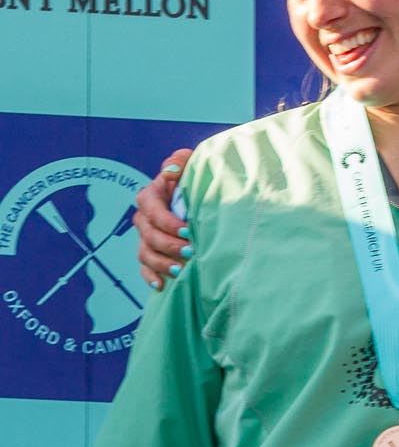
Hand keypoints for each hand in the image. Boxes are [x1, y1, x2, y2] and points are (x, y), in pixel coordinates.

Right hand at [136, 149, 193, 288]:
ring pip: (145, 253)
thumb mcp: (193, 165)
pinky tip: (162, 286)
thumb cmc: (199, 180)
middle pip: (148, 234)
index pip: (151, 209)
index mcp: (152, 195)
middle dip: (167, 245)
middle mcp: (145, 217)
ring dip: (161, 263)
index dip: (166, 221)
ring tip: (180, 270)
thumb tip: (171, 169)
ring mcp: (146, 237)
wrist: (204, 200)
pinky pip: (145, 268)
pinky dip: (151, 277)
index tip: (187, 230)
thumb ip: (181, 161)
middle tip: (189, 252)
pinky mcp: (152, 253)